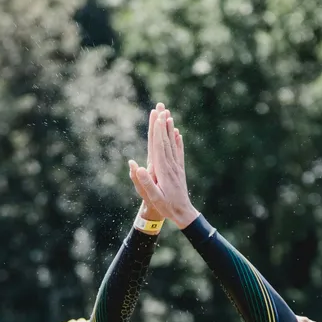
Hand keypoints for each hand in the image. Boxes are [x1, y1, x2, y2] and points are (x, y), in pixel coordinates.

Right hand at [129, 105, 199, 227]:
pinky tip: (177, 134)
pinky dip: (177, 141)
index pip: (159, 146)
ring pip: (172, 143)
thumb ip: (146, 183)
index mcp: (164, 170)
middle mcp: (171, 165)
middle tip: (161, 108)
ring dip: (169, 129)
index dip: (158, 131)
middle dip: (162, 124)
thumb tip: (137, 166)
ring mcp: (177, 167)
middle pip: (166, 140)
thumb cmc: (166, 207)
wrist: (184, 214)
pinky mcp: (179, 170)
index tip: (157, 117)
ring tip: (168, 115)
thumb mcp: (154, 198)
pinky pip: (178, 152)